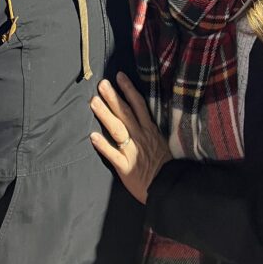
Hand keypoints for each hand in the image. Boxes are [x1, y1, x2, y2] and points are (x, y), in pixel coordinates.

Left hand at [90, 72, 171, 204]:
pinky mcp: (126, 167)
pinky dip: (103, 146)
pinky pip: (113, 155)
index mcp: (150, 130)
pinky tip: (92, 136)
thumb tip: (140, 116)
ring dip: (105, 115)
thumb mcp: (161, 142)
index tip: (119, 76)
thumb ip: (150, 129)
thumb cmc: (165, 166)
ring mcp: (133, 151)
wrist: (170, 188)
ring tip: (93, 102)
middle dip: (113, 97)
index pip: (139, 105)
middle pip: (125, 113)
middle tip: (101, 84)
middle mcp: (140, 137)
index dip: (128, 89)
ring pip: (117, 130)